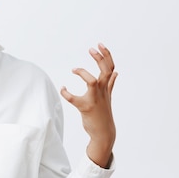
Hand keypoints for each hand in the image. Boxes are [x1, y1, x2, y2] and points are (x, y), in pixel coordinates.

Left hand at [60, 44, 117, 167]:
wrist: (104, 132)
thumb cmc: (103, 113)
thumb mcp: (108, 96)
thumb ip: (111, 83)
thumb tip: (116, 72)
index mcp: (106, 87)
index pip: (110, 67)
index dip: (106, 55)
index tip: (99, 45)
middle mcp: (102, 91)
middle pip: (105, 70)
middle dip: (99, 58)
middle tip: (91, 49)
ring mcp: (95, 99)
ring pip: (92, 81)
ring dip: (83, 73)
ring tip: (74, 69)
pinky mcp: (85, 107)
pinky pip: (74, 99)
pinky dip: (66, 93)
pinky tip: (63, 88)